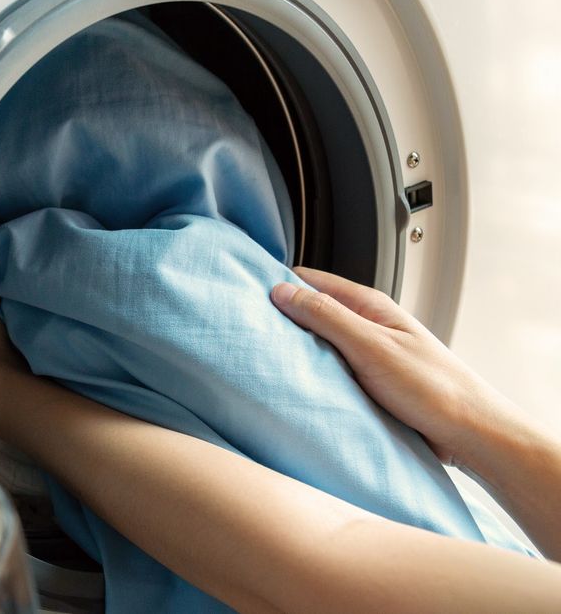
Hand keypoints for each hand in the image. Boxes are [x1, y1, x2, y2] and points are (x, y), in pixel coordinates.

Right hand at [270, 267, 522, 467]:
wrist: (470, 434)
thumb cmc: (434, 387)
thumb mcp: (372, 346)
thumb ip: (327, 316)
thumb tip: (281, 291)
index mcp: (368, 306)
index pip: (310, 281)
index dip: (277, 283)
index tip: (245, 293)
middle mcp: (364, 326)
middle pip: (309, 313)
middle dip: (280, 319)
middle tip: (245, 329)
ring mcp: (364, 355)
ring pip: (315, 345)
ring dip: (294, 351)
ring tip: (264, 357)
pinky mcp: (364, 384)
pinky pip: (326, 372)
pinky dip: (309, 376)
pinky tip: (293, 385)